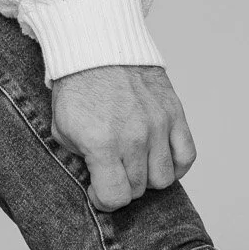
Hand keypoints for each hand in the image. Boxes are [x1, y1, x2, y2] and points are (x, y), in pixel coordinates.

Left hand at [49, 64, 196, 211]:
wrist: (97, 49)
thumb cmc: (76, 89)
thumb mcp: (62, 128)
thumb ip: (80, 160)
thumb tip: (96, 182)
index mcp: (102, 143)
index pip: (115, 196)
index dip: (104, 201)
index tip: (97, 192)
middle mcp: (134, 137)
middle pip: (139, 188)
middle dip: (122, 186)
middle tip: (111, 172)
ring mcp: (158, 125)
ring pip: (164, 178)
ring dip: (148, 178)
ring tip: (133, 164)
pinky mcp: (174, 114)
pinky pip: (187, 156)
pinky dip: (175, 165)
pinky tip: (158, 160)